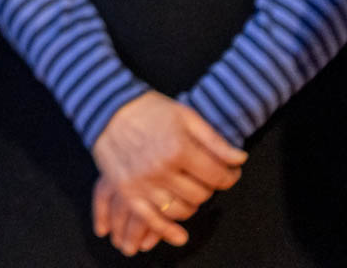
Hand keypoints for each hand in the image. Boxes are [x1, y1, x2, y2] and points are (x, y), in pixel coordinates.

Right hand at [91, 91, 244, 253]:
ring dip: (190, 204)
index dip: (230, 176)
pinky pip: (151, 220)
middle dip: (208, 187)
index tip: (229, 171)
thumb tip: (240, 160)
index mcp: (179, 149)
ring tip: (187, 190)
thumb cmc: (149, 109)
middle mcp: (161, 170)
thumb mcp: (186, 115)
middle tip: (204, 176)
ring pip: (180, 210)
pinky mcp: (127, 191)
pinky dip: (166, 231)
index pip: (218, 177)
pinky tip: (180, 237)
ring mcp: (142, 183)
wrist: (106, 108)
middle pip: (201, 195)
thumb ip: (215, 140)